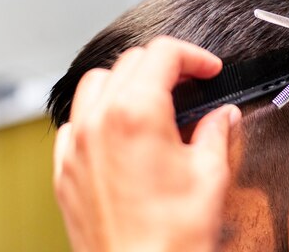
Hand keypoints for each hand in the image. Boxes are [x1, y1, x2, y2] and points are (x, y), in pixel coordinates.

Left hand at [53, 37, 240, 251]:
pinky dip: (98, 114)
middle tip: (190, 85)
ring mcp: (76, 146)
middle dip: (165, 66)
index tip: (208, 71)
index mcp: (137, 114)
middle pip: (130, 62)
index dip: (193, 57)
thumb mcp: (210, 174)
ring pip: (96, 84)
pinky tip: (120, 134)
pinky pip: (75, 122)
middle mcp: (99, 122)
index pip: (162, 54)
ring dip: (127, 82)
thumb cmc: (173, 237)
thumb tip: (222, 116)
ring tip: (153, 102)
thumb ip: (216, 131)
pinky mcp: (65, 170)